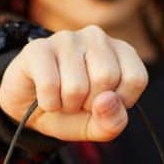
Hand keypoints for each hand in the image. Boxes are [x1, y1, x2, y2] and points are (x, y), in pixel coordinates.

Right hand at [0, 25, 147, 141]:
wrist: (27, 109)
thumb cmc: (70, 111)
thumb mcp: (97, 126)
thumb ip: (113, 121)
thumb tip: (107, 100)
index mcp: (120, 51)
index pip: (135, 78)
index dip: (120, 102)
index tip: (103, 103)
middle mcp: (96, 37)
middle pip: (107, 78)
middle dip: (90, 104)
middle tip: (78, 102)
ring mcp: (66, 39)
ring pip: (77, 86)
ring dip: (66, 105)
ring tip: (61, 98)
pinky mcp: (38, 48)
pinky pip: (50, 85)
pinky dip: (48, 103)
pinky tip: (45, 96)